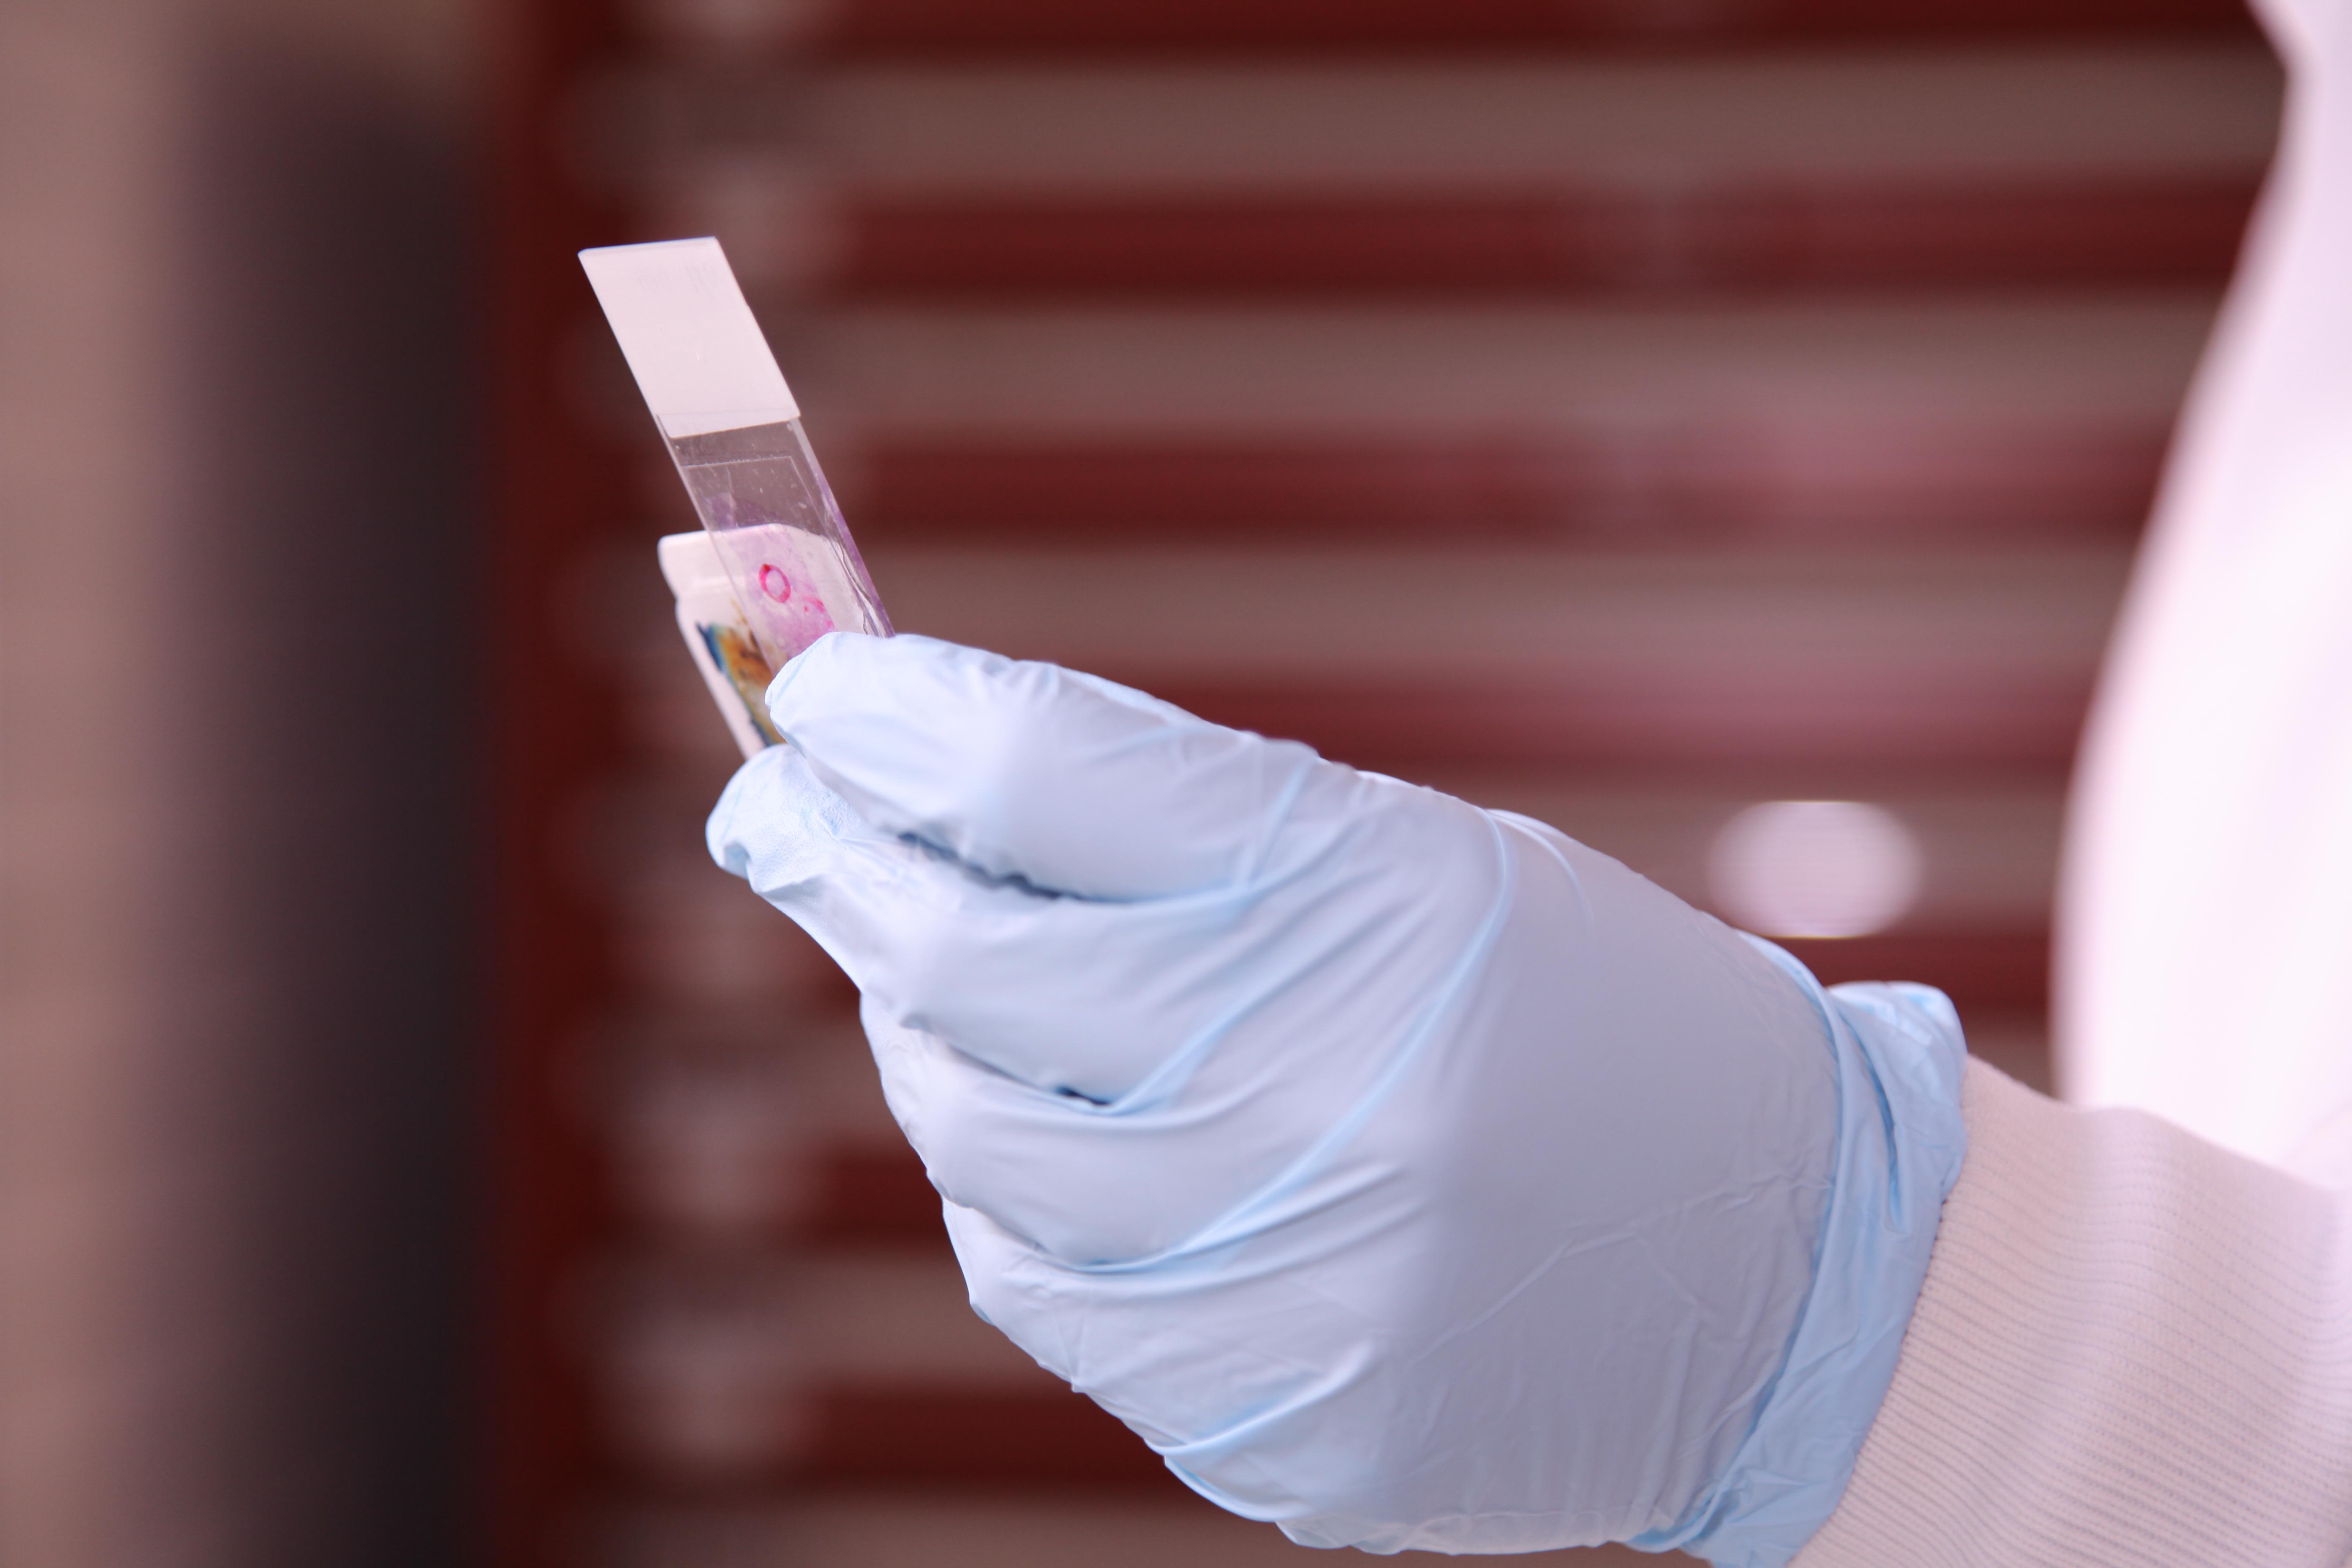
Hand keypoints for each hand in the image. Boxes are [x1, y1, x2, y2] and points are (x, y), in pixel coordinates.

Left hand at [708, 632, 1964, 1563]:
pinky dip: (1013, 1196)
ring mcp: (1295, 1276)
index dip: (892, 717)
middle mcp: (1327, 1091)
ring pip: (970, 1139)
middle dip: (836, 857)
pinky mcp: (1277, 1415)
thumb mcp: (1413, 867)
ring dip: (921, 1038)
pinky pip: (1040, 1290)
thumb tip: (916, 778)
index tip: (822, 693)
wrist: (1785, 1265)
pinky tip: (1050, 1141)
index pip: (1040, 772)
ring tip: (944, 981)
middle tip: (785, 808)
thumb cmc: (1583, 1017)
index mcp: (1377, 902)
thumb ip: (1170, 827)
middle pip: (959, 956)